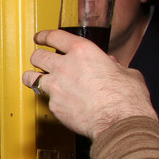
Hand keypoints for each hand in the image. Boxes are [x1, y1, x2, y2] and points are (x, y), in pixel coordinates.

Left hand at [21, 29, 155, 139]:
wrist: (119, 122)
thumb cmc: (125, 99)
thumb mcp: (126, 73)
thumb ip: (114, 66)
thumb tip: (112, 65)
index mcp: (83, 52)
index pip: (55, 36)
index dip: (44, 35)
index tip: (41, 37)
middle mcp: (65, 66)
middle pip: (38, 56)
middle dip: (37, 56)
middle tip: (38, 59)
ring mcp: (57, 87)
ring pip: (32, 77)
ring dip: (33, 77)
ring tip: (34, 79)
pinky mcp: (54, 106)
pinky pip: (46, 99)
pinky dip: (51, 100)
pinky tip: (57, 102)